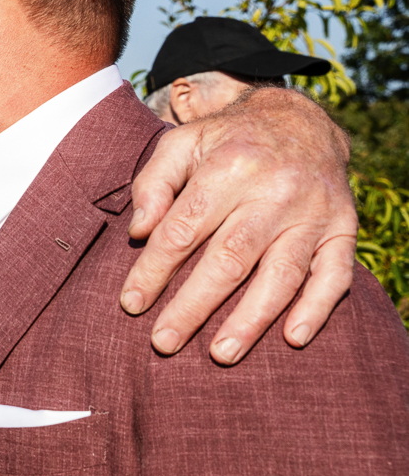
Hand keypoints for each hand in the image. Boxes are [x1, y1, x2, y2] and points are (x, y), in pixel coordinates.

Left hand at [123, 87, 356, 363]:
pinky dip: (316, 309)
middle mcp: (275, 191)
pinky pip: (335, 275)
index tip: (131, 304)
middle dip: (193, 305)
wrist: (300, 122)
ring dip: (251, 320)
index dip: (154, 270)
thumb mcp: (182, 144)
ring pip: (280, 275)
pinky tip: (292, 337)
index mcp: (230, 167)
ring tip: (221, 353)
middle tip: (164, 342)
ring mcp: (313, 213)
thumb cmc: (227, 142)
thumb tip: (138, 232)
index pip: (183, 230)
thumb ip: (153, 184)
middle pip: (229, 259)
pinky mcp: (343, 229)